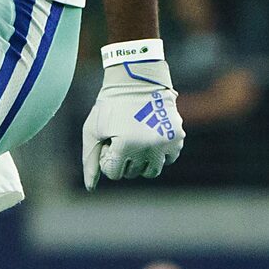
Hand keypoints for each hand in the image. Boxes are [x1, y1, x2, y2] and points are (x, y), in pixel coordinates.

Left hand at [82, 44, 183, 188]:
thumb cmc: (109, 106)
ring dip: (142, 162)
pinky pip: (169, 159)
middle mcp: (148, 146)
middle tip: (122, 138)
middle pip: (132, 173)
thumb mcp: (92, 131)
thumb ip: (90, 161)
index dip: (108, 159)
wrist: (137, 80)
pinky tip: (150, 139)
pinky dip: (160, 154)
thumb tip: (90, 188)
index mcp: (125, 145)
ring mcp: (165, 142)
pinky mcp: (178, 137)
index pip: (114, 173)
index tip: (109, 143)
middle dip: (124, 160)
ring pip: (152, 171)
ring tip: (135, 142)